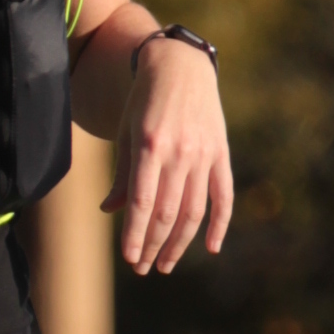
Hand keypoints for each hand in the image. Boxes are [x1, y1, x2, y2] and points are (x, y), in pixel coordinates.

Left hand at [108, 35, 233, 272]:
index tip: (130, 259)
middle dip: (153, 246)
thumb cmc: (145, 101)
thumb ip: (123, 174)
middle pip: (167, 213)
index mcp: (150, 146)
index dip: (135, 235)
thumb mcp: (127, 131)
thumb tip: (110, 210)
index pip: (141, 203)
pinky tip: (211, 248)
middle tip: (143, 268)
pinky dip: (220, 225)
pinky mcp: (221, 154)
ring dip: (179, 243)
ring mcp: (203, 154)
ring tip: (165, 263)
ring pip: (193, 212)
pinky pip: (223, 197)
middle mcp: (179, 152)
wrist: (181, 66)